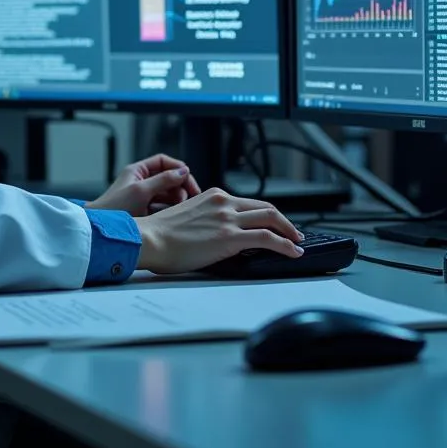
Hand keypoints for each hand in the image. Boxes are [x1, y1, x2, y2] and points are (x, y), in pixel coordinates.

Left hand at [86, 153, 200, 216]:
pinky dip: (171, 211)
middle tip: (191, 199)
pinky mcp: (145, 213)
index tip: (189, 179)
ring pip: (168, 194)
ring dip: (177, 200)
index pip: (163, 162)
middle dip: (180, 186)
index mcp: (138, 171)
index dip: (178, 168)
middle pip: (169, 178)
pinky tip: (175, 217)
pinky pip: (163, 208)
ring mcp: (143, 198)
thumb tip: (184, 171)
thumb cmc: (115, 208)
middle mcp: (141, 182)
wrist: (100, 231)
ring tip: (182, 209)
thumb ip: (164, 180)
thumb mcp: (141, 191)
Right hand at [134, 188, 304, 274]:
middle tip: (293, 232)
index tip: (274, 223)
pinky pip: (268, 238)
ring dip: (290, 231)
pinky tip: (293, 252)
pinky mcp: (230, 237)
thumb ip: (206, 219)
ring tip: (297, 242)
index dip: (266, 213)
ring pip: (271, 218)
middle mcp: (223, 202)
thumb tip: (215, 232)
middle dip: (284, 220)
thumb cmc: (160, 234)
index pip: (249, 202)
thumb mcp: (187, 216)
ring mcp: (228, 218)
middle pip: (266, 207)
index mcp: (213, 196)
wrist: (149, 239)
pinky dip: (286, 245)